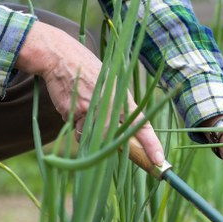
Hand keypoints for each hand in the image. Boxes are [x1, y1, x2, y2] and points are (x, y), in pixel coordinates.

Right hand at [15, 21, 163, 164]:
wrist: (63, 58)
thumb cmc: (91, 73)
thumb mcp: (113, 86)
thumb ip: (120, 110)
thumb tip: (125, 135)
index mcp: (125, 100)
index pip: (143, 127)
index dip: (152, 145)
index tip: (159, 161)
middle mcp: (112, 108)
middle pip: (117, 141)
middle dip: (113, 145)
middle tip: (105, 131)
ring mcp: (94, 112)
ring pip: (96, 139)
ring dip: (91, 132)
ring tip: (85, 108)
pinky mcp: (76, 114)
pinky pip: (79, 132)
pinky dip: (77, 125)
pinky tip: (74, 107)